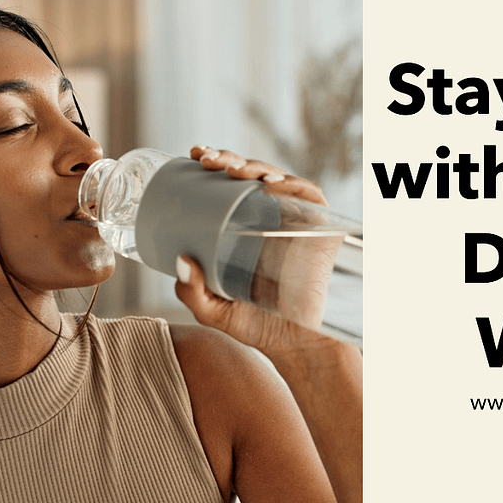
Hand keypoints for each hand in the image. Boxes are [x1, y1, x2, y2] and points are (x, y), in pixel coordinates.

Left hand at [174, 146, 340, 352]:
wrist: (298, 345)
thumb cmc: (259, 326)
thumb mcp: (213, 311)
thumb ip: (192, 292)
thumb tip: (180, 260)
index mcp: (245, 228)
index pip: (230, 186)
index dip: (215, 163)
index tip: (192, 156)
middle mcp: (271, 218)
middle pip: (251, 175)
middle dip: (228, 158)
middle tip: (204, 159)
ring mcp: (297, 221)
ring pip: (279, 179)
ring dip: (255, 166)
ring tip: (231, 169)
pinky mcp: (321, 228)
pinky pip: (310, 196)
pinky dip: (293, 184)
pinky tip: (271, 183)